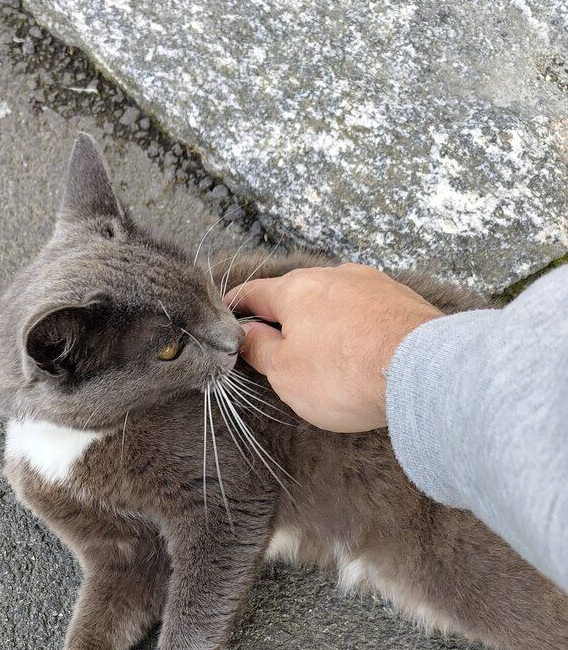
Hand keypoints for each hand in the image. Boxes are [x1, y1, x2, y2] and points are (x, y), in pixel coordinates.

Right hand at [224, 263, 441, 431]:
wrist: (422, 371)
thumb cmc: (345, 374)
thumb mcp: (284, 371)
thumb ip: (259, 350)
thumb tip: (246, 336)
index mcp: (296, 289)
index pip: (253, 293)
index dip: (236, 307)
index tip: (227, 316)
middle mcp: (334, 275)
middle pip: (297, 296)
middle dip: (285, 319)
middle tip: (277, 349)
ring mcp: (372, 284)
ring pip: (334, 302)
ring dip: (323, 324)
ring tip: (325, 356)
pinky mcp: (402, 301)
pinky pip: (367, 313)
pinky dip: (356, 329)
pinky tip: (360, 353)